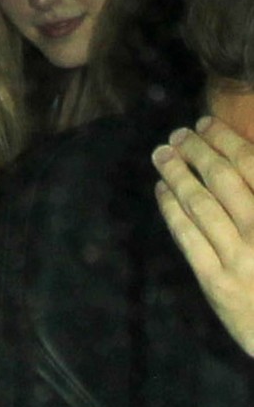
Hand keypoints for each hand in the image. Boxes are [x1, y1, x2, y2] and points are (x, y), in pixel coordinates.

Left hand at [152, 116, 253, 355]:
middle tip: (177, 134)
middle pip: (221, 179)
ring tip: (162, 153)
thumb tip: (245, 159)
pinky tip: (162, 190)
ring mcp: (238, 258)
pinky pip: (187, 237)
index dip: (225, 139)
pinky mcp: (217, 283)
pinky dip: (171, 209)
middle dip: (196, 150)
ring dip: (177, 173)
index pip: (250, 164)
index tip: (205, 123)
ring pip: (200, 204)